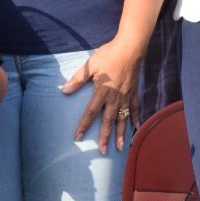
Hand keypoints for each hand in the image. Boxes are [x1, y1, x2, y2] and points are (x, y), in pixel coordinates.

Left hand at [61, 37, 142, 152]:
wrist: (130, 48)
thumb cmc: (108, 55)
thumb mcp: (90, 65)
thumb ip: (77, 79)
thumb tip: (64, 90)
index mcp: (102, 91)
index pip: (91, 112)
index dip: (84, 125)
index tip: (78, 137)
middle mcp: (115, 98)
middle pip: (108, 121)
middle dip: (105, 137)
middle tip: (103, 152)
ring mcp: (126, 96)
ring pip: (122, 119)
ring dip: (120, 134)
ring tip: (120, 148)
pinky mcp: (134, 92)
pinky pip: (135, 109)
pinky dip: (135, 118)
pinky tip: (135, 128)